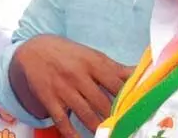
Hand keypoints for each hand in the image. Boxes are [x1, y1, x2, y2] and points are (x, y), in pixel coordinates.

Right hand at [11, 34, 132, 135]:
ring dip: (100, 128)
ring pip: (86, 114)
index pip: (118, 85)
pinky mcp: (49, 98)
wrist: (32, 49)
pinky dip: (72, 134)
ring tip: (110, 136)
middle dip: (117, 118)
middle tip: (128, 128)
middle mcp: (78, 75)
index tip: (141, 113)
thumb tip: (145, 73)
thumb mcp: (92, 56)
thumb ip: (117, 69)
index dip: (131, 100)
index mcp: (93, 63)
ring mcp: (63, 88)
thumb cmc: (68, 54)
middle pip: (104, 103)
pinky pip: (62, 120)